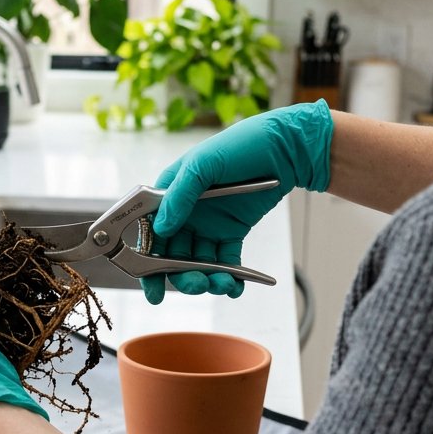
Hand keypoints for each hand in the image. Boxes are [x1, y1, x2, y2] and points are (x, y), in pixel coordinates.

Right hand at [142, 99, 332, 301]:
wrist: (285, 147)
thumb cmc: (240, 145)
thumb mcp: (202, 164)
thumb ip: (179, 196)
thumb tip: (161, 228)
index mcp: (169, 195)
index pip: (150, 233)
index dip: (146, 263)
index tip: (151, 288)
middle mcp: (185, 213)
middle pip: (173, 255)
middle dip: (181, 275)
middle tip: (195, 285)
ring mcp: (208, 225)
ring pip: (199, 262)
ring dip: (207, 278)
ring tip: (222, 284)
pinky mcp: (232, 232)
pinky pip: (226, 260)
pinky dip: (230, 276)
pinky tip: (235, 286)